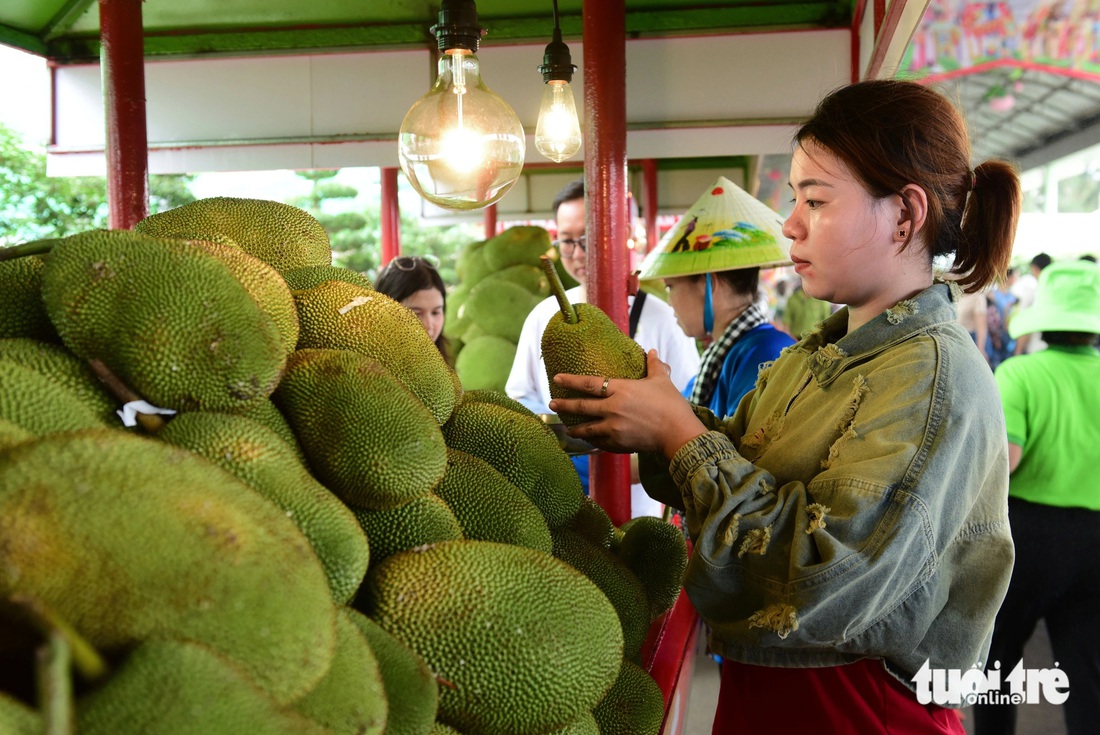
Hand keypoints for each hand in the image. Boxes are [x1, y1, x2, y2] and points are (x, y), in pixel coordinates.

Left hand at [549, 350, 706, 457]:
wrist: (678, 433)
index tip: (557, 378)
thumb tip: (652, 352)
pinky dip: (592, 441)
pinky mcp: (618, 443)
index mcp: (621, 390)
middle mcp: (613, 408)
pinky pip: (599, 442)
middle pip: (582, 407)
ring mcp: (614, 428)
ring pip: (587, 429)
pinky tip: (587, 441)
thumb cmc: (671, 404)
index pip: (589, 383)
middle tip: (552, 403)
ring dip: (575, 428)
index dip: (571, 380)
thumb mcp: (662, 380)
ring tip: (567, 428)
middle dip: (564, 405)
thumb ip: (654, 365)